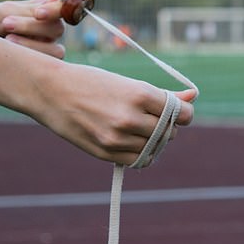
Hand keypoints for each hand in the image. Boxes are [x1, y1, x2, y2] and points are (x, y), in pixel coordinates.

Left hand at [0, 0, 65, 58]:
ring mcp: (48, 49)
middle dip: (33, 26)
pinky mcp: (43, 66)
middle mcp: (50, 30)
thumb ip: (28, 8)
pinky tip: (12, 53)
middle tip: (7, 23)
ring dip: (32, 45)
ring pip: (56, 50)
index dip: (55, 11)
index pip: (62, 8)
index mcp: (45, 12)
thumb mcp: (2, 11)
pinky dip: (30, 57)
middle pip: (57, 28)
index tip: (37, 13)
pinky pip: (47, 64)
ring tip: (7, 40)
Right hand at [30, 61, 197, 164]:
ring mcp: (117, 138)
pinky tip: (134, 141)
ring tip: (141, 127)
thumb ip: (163, 95)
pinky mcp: (105, 153)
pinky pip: (138, 160)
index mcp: (140, 94)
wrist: (50, 91)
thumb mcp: (129, 83)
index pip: (181, 114)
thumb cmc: (93, 82)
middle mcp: (130, 118)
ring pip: (155, 147)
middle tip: (154, 117)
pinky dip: (142, 153)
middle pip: (170, 131)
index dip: (183, 113)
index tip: (178, 110)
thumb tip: (193, 96)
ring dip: (155, 140)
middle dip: (168, 126)